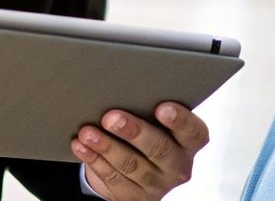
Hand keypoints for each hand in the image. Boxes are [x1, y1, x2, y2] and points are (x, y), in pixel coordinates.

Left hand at [71, 102, 208, 199]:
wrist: (138, 170)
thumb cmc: (148, 130)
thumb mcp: (155, 120)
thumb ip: (149, 106)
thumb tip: (123, 84)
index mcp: (189, 143)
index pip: (193, 132)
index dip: (180, 120)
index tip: (162, 108)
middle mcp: (177, 166)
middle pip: (158, 149)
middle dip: (133, 132)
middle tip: (111, 117)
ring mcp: (156, 185)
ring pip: (131, 166)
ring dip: (106, 146)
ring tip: (87, 132)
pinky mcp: (134, 197)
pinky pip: (112, 179)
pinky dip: (94, 160)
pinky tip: (82, 146)